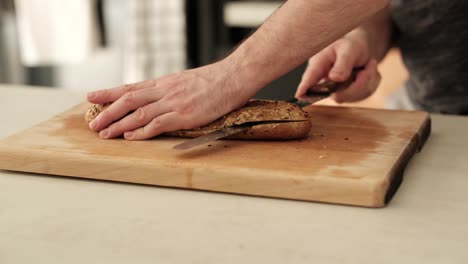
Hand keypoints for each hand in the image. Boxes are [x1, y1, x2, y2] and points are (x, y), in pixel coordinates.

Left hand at [87, 61, 251, 139]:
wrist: (233, 77)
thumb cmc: (213, 80)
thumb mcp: (185, 80)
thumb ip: (169, 90)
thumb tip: (156, 98)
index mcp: (164, 83)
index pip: (130, 87)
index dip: (108, 92)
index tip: (91, 96)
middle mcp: (164, 91)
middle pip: (128, 100)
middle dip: (108, 112)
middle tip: (93, 123)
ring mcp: (174, 102)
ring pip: (139, 113)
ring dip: (119, 124)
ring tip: (104, 133)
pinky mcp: (185, 115)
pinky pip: (158, 123)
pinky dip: (142, 131)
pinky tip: (131, 137)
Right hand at [295, 32, 380, 102]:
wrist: (359, 49)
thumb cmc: (349, 46)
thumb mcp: (348, 48)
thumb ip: (343, 63)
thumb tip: (335, 78)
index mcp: (318, 66)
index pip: (309, 79)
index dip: (303, 88)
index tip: (298, 95)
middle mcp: (325, 83)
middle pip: (338, 95)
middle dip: (358, 84)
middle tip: (368, 67)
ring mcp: (337, 91)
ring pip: (354, 97)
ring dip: (367, 80)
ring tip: (368, 64)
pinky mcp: (350, 96)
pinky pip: (364, 95)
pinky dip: (371, 82)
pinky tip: (368, 71)